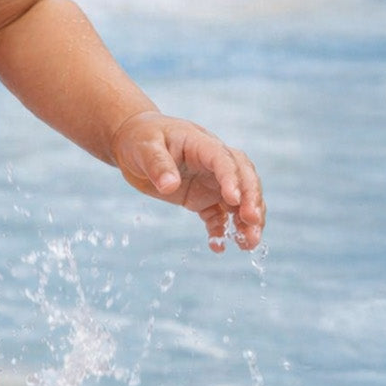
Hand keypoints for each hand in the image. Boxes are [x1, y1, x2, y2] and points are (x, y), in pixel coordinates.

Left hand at [111, 112, 265, 251]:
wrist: (132, 142)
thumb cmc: (140, 138)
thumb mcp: (144, 147)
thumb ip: (157, 164)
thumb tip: (169, 186)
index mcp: (201, 143)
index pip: (224, 159)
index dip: (232, 179)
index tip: (233, 200)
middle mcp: (212, 163)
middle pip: (244, 178)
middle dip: (252, 199)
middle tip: (253, 222)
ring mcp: (210, 182)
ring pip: (239, 200)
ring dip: (246, 221)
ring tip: (249, 243)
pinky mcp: (203, 199)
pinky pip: (218, 216)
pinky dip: (222, 231)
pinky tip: (218, 247)